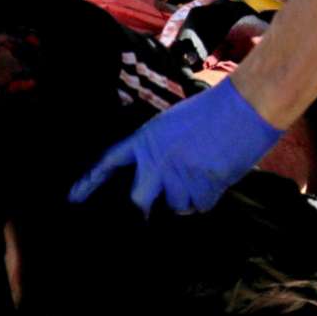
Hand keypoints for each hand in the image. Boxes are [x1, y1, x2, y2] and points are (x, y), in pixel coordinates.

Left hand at [70, 80, 282, 214]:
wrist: (243, 107)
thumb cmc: (212, 111)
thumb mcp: (173, 124)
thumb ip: (158, 151)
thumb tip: (159, 182)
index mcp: (145, 140)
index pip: (109, 163)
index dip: (90, 182)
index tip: (73, 198)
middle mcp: (157, 162)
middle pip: (139, 202)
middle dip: (146, 208)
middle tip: (157, 206)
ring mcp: (179, 177)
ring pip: (176, 206)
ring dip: (188, 197)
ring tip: (203, 171)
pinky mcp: (203, 188)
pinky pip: (200, 206)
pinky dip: (208, 197)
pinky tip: (216, 176)